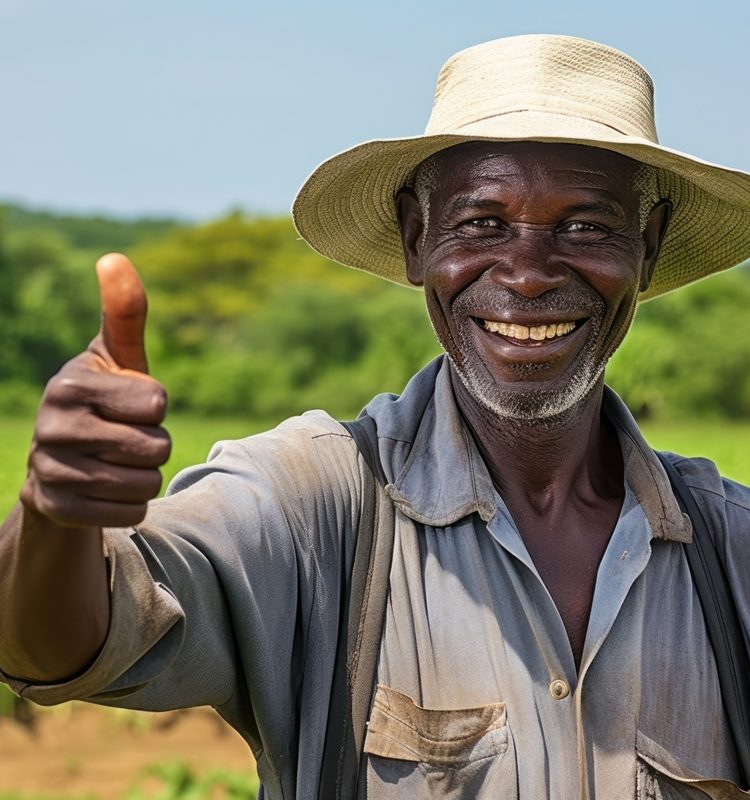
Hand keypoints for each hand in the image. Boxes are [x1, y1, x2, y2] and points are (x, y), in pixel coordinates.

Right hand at [20, 254, 170, 527]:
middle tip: (126, 437)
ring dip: (144, 475)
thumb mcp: (115, 358)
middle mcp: (53, 427)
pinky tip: (107, 489)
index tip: (130, 405)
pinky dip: (131, 504)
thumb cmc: (103, 400)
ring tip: (117, 461)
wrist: (61, 461)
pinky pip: (130, 512)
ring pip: (145, 483)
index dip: (155, 407)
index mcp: (70, 384)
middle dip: (154, 444)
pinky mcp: (58, 508)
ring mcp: (50, 470)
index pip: (157, 403)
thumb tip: (114, 258)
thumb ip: (123, 314)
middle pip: (156, 447)